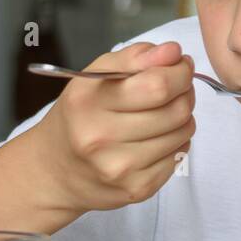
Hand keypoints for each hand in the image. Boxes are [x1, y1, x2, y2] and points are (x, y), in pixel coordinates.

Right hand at [26, 40, 195, 214]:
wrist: (55, 170)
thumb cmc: (81, 115)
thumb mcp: (96, 76)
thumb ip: (136, 57)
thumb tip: (173, 52)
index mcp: (89, 102)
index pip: (158, 85)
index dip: (180, 72)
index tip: (180, 66)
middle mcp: (100, 138)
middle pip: (176, 110)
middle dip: (185, 93)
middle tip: (177, 89)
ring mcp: (119, 168)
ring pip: (183, 133)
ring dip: (183, 118)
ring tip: (164, 114)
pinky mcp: (137, 189)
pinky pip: (179, 157)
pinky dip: (176, 143)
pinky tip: (156, 139)